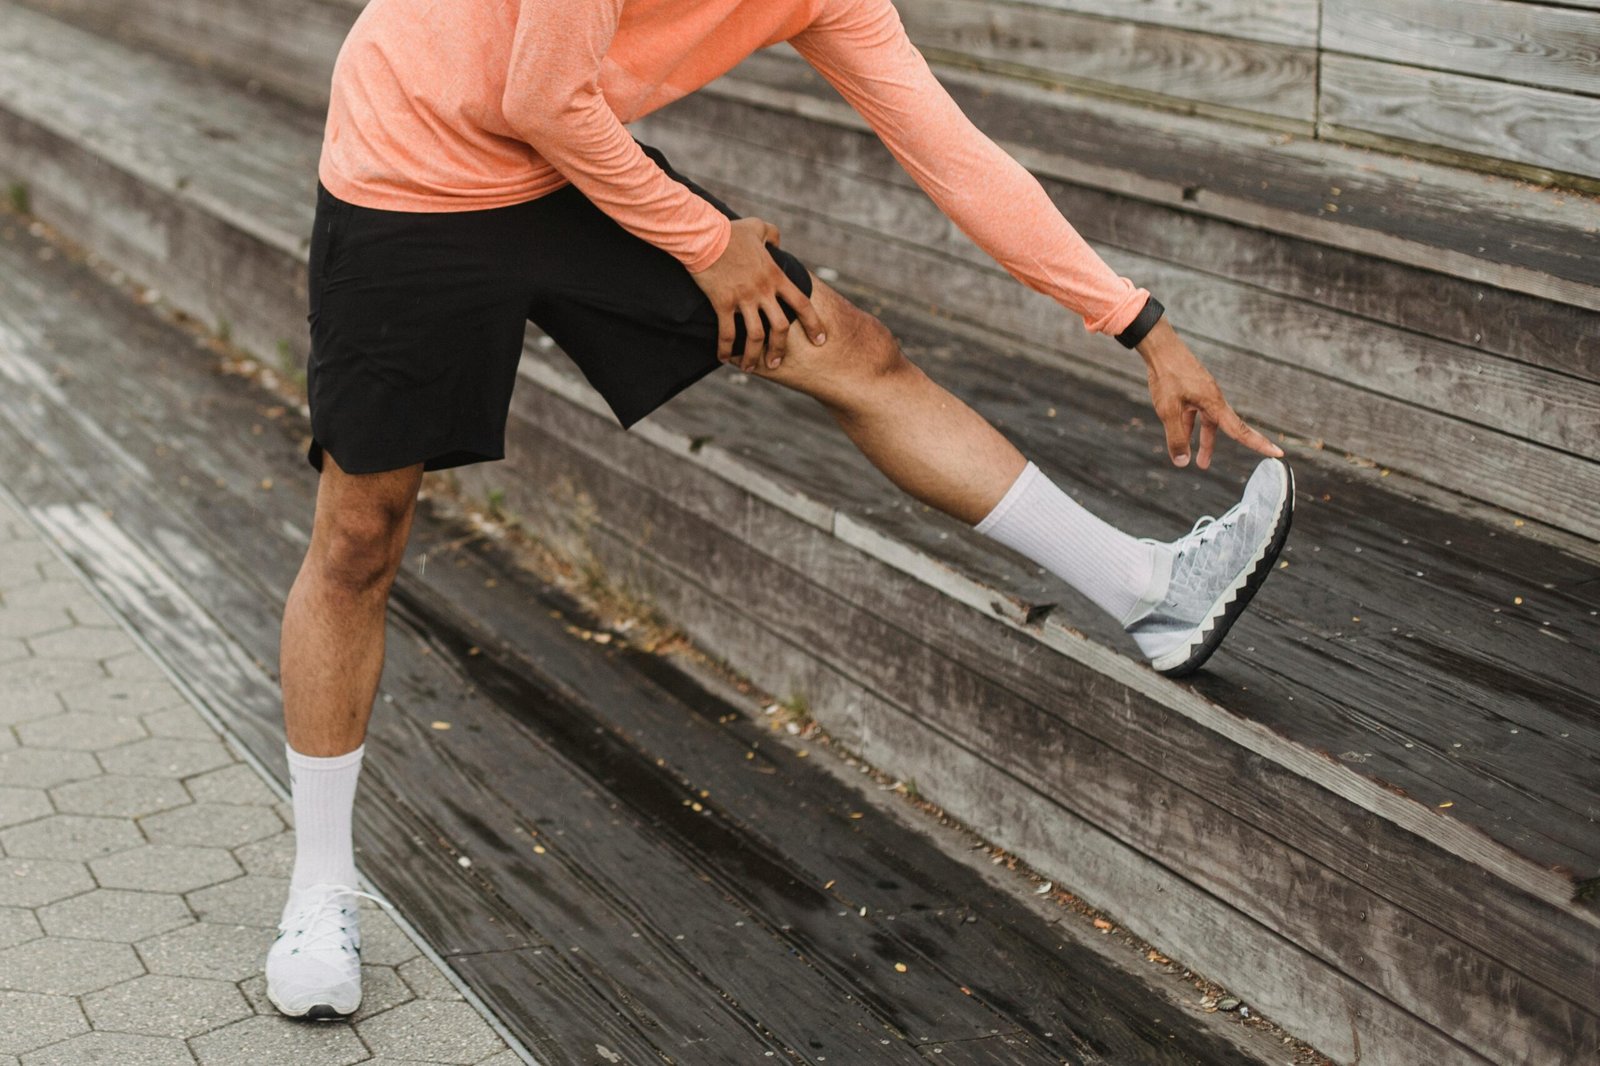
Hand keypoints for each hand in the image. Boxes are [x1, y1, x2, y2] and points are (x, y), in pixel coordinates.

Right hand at [691, 218, 826, 370]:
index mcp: (776, 276)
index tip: (819, 340)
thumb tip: (778, 242)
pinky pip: (727, 332)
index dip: (813, 325)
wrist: (704, 235)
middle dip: (780, 349)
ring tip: (750, 368)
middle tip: (777, 363)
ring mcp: (743, 298)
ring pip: (756, 336)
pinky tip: (724, 358)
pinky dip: (726, 349)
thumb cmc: (730, 232)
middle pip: (780, 328)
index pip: (802, 304)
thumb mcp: (757, 227)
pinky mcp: (723, 303)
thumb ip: (772, 234)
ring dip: (754, 356)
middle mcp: (763, 291)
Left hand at [1137, 318, 1282, 468]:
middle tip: (1224, 466)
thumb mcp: (1168, 411)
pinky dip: (1189, 426)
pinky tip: (1179, 437)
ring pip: (1207, 423)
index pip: (1240, 430)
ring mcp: (1202, 394)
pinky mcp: (1192, 390)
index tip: (1278, 453)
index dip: (1259, 444)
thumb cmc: (1166, 376)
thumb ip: (1176, 437)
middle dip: (1221, 449)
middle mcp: (1213, 398)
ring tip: (1201, 462)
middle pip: (1222, 429)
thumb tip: (1182, 463)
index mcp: (1214, 403)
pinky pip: (1194, 413)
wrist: (1160, 347)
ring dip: (1204, 441)